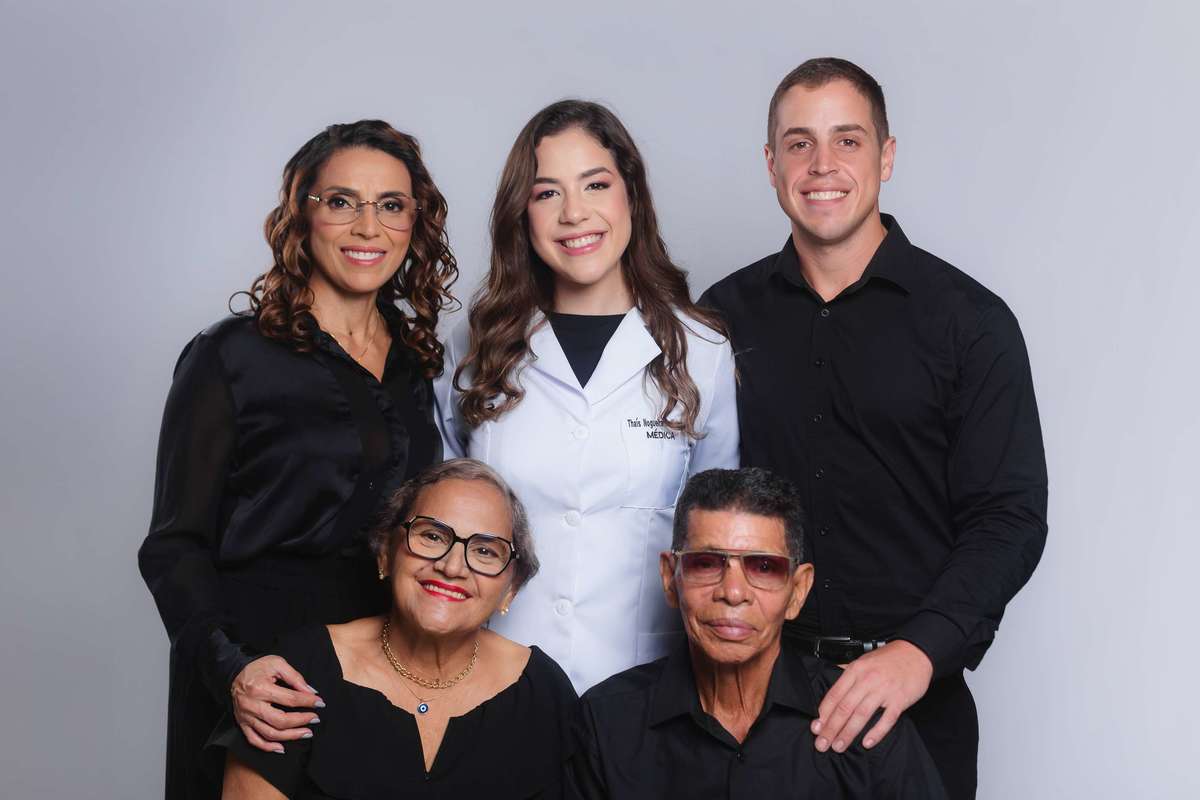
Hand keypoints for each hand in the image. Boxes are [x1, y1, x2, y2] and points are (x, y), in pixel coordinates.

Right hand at [231, 655, 323, 753]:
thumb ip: (294, 677)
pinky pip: (254, 740)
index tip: (320, 703)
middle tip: (315, 719)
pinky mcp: (242, 724)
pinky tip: (281, 748)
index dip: (307, 702)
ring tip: (306, 733)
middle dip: (301, 721)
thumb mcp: (277, 664)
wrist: (234, 673)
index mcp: (261, 688)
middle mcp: (252, 705)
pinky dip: (268, 747)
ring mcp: (246, 717)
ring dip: (290, 736)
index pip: (289, 699)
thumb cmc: (257, 668)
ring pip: (269, 733)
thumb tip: (310, 691)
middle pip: (280, 720)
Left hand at [811, 640, 932, 752]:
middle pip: (845, 707)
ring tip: (839, 746)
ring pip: (862, 715)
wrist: (916, 653)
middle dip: (831, 728)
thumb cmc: (888, 658)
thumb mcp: (863, 660)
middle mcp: (867, 680)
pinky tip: (866, 743)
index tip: (815, 728)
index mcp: (856, 670)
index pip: (834, 695)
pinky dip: (876, 732)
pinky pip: (886, 719)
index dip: (823, 713)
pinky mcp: (900, 700)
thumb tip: (829, 684)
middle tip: (822, 744)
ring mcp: (884, 690)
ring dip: (848, 733)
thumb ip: (846, 674)